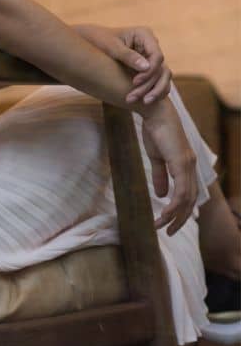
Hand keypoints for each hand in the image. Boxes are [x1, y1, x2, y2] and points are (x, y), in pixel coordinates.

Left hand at [75, 23, 171, 106]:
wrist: (91, 42)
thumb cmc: (100, 40)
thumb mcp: (111, 47)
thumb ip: (127, 56)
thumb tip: (146, 67)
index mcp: (145, 35)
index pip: (157, 56)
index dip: (149, 71)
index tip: (134, 82)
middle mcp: (151, 45)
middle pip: (160, 68)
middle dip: (149, 84)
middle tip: (133, 97)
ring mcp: (151, 57)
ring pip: (162, 76)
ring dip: (153, 91)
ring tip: (141, 102)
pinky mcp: (149, 68)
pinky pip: (158, 81)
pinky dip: (152, 91)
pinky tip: (143, 101)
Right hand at [139, 98, 196, 234]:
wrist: (154, 112)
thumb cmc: (155, 131)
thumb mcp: (156, 158)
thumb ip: (160, 176)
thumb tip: (160, 194)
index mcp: (186, 165)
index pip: (189, 194)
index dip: (181, 211)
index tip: (170, 223)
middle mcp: (191, 167)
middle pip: (191, 201)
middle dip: (179, 219)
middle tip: (168, 232)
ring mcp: (188, 165)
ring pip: (186, 199)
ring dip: (173, 215)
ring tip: (160, 226)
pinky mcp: (181, 163)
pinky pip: (181, 191)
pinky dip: (173, 205)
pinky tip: (164, 213)